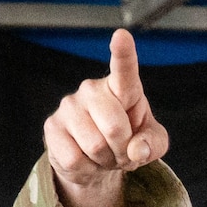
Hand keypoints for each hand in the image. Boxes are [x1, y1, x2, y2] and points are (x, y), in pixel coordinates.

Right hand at [42, 30, 169, 206]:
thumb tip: (137, 150)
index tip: (122, 36)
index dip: (123, 53)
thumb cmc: (128, 140)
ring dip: (106, 161)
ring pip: (95, 147)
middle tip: (121, 151)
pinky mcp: (52, 128)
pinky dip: (87, 169)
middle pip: (114, 129)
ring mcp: (69, 107)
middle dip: (123, 150)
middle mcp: (92, 90)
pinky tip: (86, 160)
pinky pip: (75, 159)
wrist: (97, 160)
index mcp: (122, 88)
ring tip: (104, 155)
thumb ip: (153, 143)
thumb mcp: (152, 142)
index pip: (124, 69)